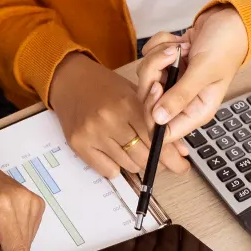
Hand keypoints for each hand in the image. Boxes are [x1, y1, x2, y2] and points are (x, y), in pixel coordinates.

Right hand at [48, 53, 188, 180]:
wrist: (69, 79)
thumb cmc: (104, 85)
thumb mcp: (135, 94)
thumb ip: (158, 120)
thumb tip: (181, 152)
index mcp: (126, 103)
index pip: (156, 138)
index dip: (171, 155)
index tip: (181, 165)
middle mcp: (109, 119)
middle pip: (144, 156)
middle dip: (155, 160)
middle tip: (158, 158)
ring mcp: (92, 133)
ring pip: (128, 165)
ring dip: (135, 162)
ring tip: (131, 148)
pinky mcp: (78, 144)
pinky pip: (108, 171)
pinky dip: (116, 167)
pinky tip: (114, 152)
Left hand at [136, 5, 249, 141]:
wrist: (230, 18)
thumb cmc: (226, 46)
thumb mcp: (204, 71)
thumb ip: (180, 95)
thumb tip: (158, 120)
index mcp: (196, 110)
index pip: (164, 130)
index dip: (152, 114)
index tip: (157, 87)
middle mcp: (183, 100)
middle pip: (148, 100)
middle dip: (154, 73)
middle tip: (172, 56)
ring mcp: (173, 80)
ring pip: (146, 75)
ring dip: (158, 55)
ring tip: (179, 46)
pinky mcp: (166, 63)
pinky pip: (148, 56)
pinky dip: (159, 44)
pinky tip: (178, 40)